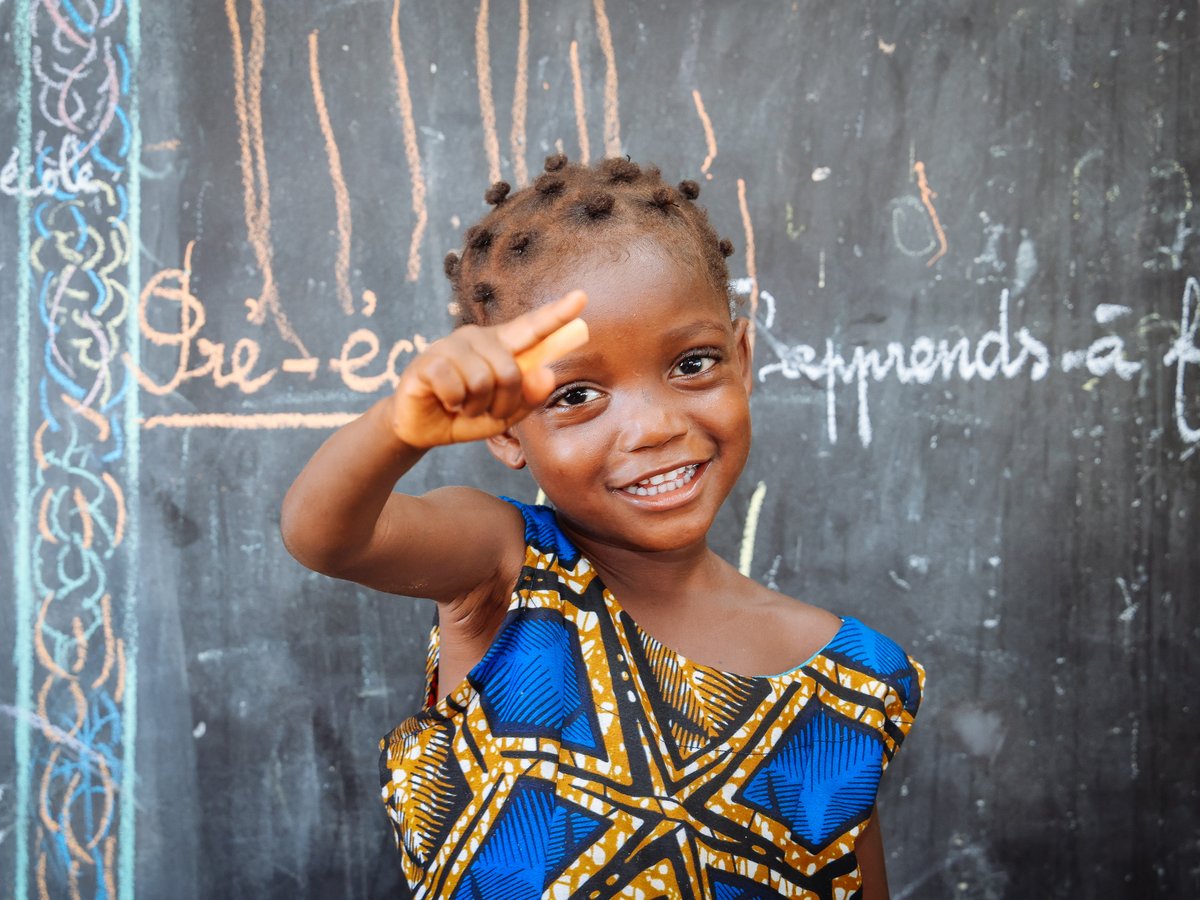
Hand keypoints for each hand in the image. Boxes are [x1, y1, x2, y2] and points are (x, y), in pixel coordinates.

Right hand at [388, 290, 588, 447]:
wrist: (422, 429)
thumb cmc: (465, 415)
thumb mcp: (504, 414)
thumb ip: (528, 398)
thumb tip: (546, 375)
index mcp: (501, 346)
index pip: (533, 327)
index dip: (557, 314)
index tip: (581, 297)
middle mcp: (477, 337)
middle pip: (511, 371)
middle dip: (504, 404)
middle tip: (486, 411)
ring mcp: (451, 345)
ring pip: (482, 380)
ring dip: (476, 406)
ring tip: (463, 406)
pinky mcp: (429, 359)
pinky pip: (455, 386)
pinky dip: (455, 404)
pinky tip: (445, 401)